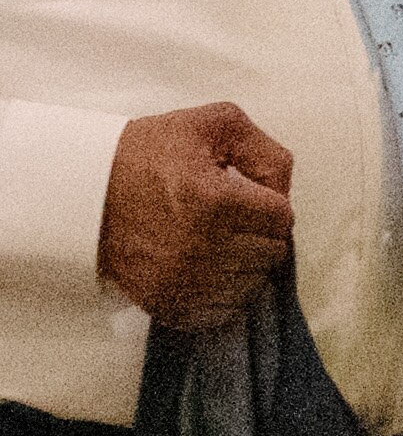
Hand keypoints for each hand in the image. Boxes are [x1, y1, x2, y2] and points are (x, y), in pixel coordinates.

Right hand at [96, 103, 294, 327]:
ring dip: (244, 264)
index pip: (281, 217)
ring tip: (218, 240)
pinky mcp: (163, 303)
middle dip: (260, 233)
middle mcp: (201, 247)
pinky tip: (209, 269)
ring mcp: (181, 280)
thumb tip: (285, 192)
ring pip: (251, 284)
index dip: (271, 203)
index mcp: (216, 200)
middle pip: (271, 253)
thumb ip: (266, 151)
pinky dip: (224, 294)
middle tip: (231, 217)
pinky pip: (222, 312)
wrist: (83, 190)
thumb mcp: (214, 124)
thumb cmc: (151, 153)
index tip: (247, 195)